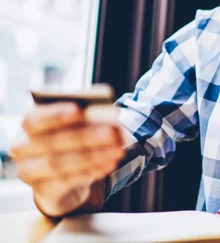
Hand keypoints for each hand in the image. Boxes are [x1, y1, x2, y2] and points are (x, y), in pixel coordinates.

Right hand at [9, 102, 124, 216]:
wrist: (61, 177)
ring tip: (117, 151)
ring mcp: (29, 171)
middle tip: (111, 133)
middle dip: (85, 137)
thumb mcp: (78, 126)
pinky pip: (66, 181)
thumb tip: (108, 118)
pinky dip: (90, 172)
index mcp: (30, 124)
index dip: (56, 114)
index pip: (35, 118)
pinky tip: (108, 165)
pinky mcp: (43, 190)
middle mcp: (23, 147)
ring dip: (92, 157)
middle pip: (52, 142)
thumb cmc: (71, 141)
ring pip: (59, 164)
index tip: (79, 109)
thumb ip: (87, 119)